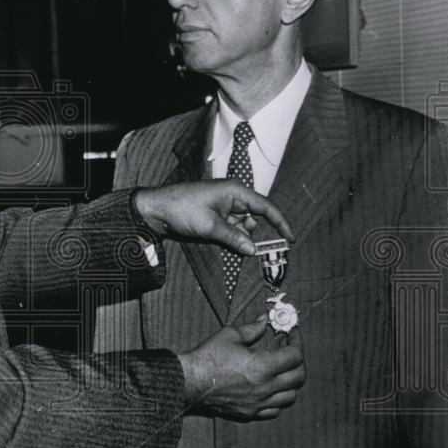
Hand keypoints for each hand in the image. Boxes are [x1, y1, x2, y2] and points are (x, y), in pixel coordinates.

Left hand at [134, 180, 294, 254]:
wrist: (156, 209)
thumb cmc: (182, 209)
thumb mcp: (210, 226)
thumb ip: (234, 238)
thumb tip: (253, 250)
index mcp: (235, 191)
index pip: (266, 206)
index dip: (281, 222)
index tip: (291, 238)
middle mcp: (233, 196)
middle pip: (257, 217)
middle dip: (264, 234)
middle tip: (273, 253)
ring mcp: (225, 205)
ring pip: (245, 225)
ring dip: (248, 239)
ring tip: (255, 256)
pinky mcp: (216, 214)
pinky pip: (233, 227)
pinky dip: (237, 238)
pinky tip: (240, 250)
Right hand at [178, 317, 304, 420]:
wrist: (189, 382)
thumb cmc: (207, 357)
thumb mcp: (229, 335)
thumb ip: (252, 328)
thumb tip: (264, 321)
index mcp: (263, 366)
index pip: (295, 355)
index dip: (297, 341)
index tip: (292, 334)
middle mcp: (265, 387)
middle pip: (299, 377)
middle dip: (298, 361)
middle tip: (290, 350)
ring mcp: (259, 403)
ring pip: (291, 396)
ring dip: (291, 382)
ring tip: (282, 370)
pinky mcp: (250, 413)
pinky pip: (275, 409)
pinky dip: (278, 399)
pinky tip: (270, 388)